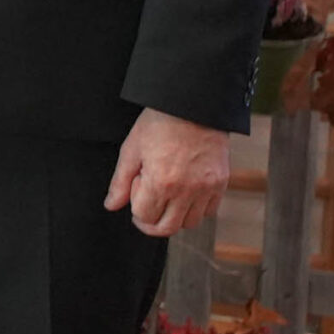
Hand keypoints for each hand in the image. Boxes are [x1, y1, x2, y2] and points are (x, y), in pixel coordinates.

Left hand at [105, 107, 231, 237]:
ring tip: (166, 197)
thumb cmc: (159, 124)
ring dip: (174, 217)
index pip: (145, 217)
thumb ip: (120, 182)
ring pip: (190, 223)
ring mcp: (207, 188)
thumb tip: (111, 205)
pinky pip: (209, 211)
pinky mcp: (221, 183)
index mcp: (161, 182)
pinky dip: (196, 209)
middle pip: (167, 228)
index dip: (135, 208)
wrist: (193, 105)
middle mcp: (186, 190)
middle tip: (146, 207)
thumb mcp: (131, 149)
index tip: (135, 190)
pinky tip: (185, 193)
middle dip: (151, 222)